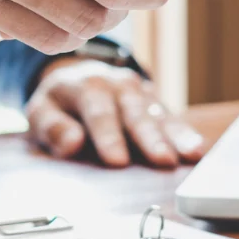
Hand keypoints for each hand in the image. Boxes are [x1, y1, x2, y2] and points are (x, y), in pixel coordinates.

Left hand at [27, 59, 204, 167]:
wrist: (78, 77)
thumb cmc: (59, 103)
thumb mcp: (41, 110)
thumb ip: (51, 126)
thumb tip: (71, 143)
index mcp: (86, 86)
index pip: (99, 112)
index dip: (108, 137)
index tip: (118, 161)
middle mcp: (118, 85)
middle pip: (135, 113)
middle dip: (149, 138)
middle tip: (162, 160)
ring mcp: (140, 93)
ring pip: (159, 115)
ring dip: (175, 136)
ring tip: (191, 155)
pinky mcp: (155, 103)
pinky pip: (172, 119)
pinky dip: (185, 134)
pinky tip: (197, 150)